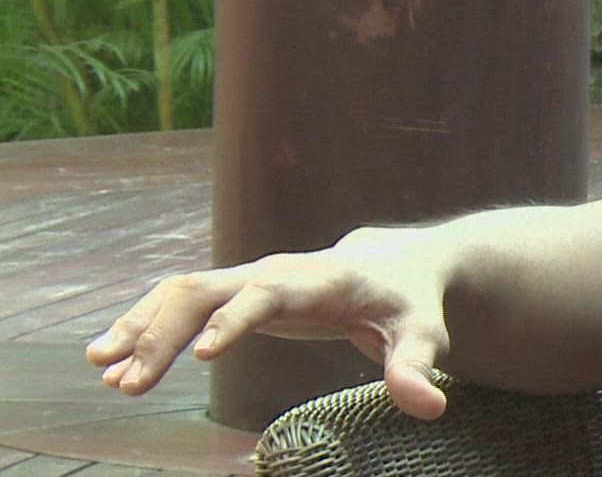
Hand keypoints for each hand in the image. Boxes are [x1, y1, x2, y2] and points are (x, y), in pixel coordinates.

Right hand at [84, 226, 455, 418]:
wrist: (396, 266)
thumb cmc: (409, 304)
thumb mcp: (423, 334)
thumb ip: (416, 367)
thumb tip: (429, 406)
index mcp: (318, 280)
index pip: (267, 293)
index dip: (235, 320)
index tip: (200, 357)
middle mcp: (274, 272)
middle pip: (207, 290)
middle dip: (163, 333)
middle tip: (127, 383)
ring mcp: (249, 278)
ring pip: (182, 291)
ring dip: (140, 326)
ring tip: (102, 369)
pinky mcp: (235, 291)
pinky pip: (180, 302)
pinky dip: (143, 324)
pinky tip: (109, 358)